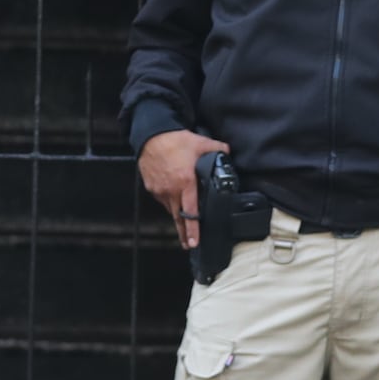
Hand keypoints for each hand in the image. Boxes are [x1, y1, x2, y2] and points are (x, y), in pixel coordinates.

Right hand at [138, 129, 231, 249]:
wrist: (151, 135)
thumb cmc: (173, 140)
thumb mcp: (200, 142)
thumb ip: (217, 149)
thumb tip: (227, 152)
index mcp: (185, 182)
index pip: (191, 211)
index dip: (193, 229)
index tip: (195, 241)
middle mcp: (171, 190)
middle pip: (178, 217)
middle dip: (184, 233)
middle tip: (189, 244)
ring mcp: (159, 190)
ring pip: (170, 208)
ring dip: (177, 215)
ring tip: (183, 223)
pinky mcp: (151, 187)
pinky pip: (162, 199)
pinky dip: (169, 201)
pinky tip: (173, 199)